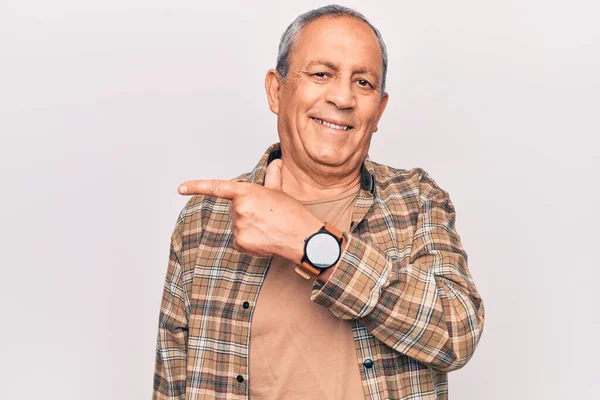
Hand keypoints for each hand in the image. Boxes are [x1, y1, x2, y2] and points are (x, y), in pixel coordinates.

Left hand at [177, 159, 321, 262]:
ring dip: (249, 228)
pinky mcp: (241, 242)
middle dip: (246, 213)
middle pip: (233, 211)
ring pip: (236, 227)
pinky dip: (250, 242)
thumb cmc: (292, 213)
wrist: (302, 236)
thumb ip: (272, 177)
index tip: (181, 188)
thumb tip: (275, 163)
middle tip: (266, 216)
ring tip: (268, 228)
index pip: (218, 188)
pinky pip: (239, 242)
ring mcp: (239, 226)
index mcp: (247, 192)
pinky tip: (265, 239)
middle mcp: (239, 208)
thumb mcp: (280, 192)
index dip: (197, 187)